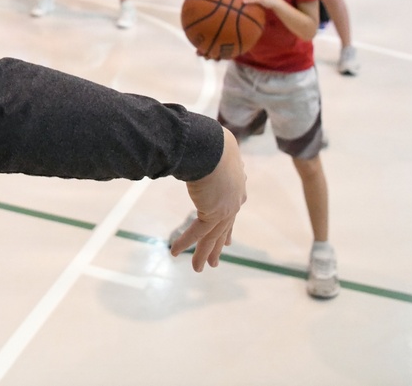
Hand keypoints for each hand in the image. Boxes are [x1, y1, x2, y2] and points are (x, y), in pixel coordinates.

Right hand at [171, 128, 246, 270]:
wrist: (213, 146)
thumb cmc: (210, 142)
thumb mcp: (212, 151)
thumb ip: (207, 157)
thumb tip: (194, 147)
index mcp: (236, 185)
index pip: (231, 210)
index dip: (227, 226)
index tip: (227, 239)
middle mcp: (234, 200)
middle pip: (224, 228)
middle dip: (219, 245)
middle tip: (215, 261)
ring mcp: (226, 209)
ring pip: (212, 236)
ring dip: (204, 253)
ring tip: (198, 269)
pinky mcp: (213, 213)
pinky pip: (197, 233)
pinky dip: (186, 243)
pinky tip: (175, 252)